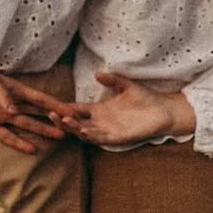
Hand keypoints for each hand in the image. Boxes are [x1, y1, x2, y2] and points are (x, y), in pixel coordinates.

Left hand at [0, 62, 66, 153]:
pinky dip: (19, 142)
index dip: (56, 104)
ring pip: (28, 124)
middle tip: (74, 126)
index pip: (40, 98)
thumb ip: (1, 94)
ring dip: (43, 130)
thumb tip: (14, 109)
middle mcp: (12, 103)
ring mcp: (2, 115)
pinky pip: (8, 136)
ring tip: (60, 137)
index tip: (72, 111)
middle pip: (39, 112)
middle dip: (56, 118)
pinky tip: (32, 149)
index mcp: (14, 89)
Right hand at [52, 72, 195, 146]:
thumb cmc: (145, 98)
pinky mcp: (118, 138)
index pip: (76, 109)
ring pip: (84, 132)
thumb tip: (97, 73)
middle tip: (49, 114)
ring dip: (73, 128)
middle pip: (75, 122)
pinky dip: (91, 136)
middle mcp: (100, 122)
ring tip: (64, 121)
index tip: (49, 104)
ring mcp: (107, 131)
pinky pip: (101, 139)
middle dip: (62, 119)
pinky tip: (83, 131)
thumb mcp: (126, 85)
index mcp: (99, 110)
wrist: (163, 110)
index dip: (63, 107)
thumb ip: (112, 80)